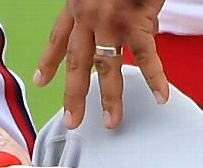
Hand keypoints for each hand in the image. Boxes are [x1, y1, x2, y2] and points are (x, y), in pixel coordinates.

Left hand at [36, 0, 167, 129]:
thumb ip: (112, 3)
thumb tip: (144, 25)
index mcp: (75, 3)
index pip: (57, 39)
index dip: (48, 62)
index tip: (40, 82)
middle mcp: (88, 16)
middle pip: (78, 64)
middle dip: (74, 95)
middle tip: (73, 121)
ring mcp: (111, 22)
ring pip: (108, 68)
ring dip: (111, 98)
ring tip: (112, 122)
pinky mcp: (136, 23)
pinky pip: (147, 58)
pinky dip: (156, 79)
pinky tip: (162, 98)